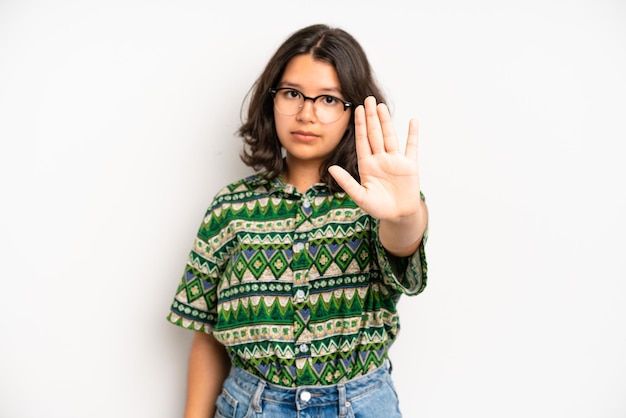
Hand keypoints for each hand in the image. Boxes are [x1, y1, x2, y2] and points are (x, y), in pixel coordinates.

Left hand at [329, 96, 421, 220]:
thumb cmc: (378, 207)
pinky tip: (413, 121)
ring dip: (386, 121)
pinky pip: (412, 146)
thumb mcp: (360, 196)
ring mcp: (395, 160)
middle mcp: (380, 159)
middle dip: (371, 117)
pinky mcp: (409, 165)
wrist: (398, 215)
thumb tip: (331, 168)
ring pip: (390, 137)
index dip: (360, 125)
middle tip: (368, 99)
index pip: (362, 141)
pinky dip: (413, 134)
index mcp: (367, 165)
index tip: (357, 109)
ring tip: (381, 106)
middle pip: (375, 134)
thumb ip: (346, 182)